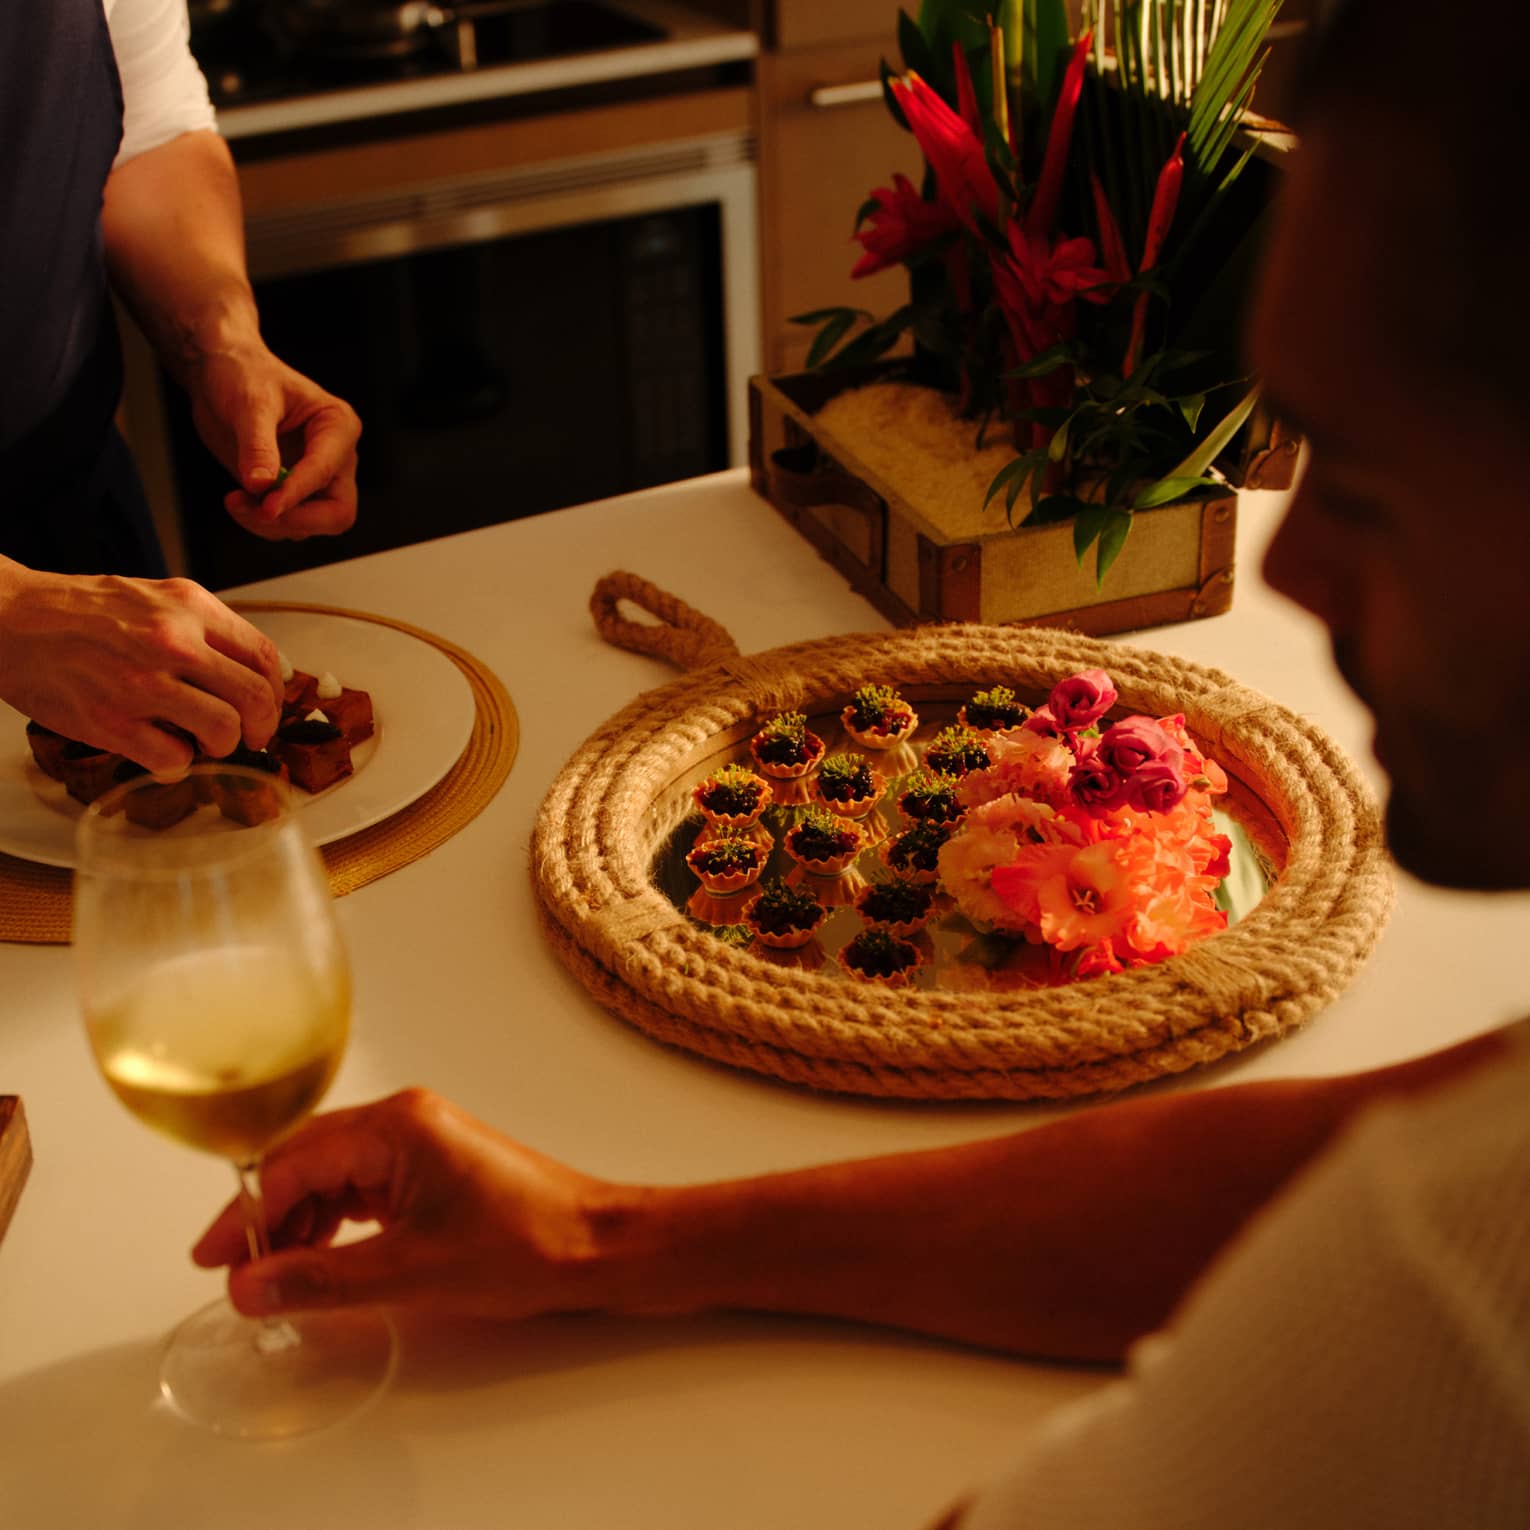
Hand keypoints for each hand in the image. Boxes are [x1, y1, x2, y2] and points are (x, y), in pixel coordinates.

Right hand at [0, 564, 280, 772]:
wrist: (9, 619)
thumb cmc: (80, 612)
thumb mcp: (155, 599)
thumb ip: (205, 630)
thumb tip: (254, 670)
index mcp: (190, 607)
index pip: (264, 656)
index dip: (276, 691)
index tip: (267, 706)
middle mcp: (173, 642)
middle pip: (256, 697)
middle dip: (261, 727)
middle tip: (248, 736)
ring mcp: (142, 683)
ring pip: (224, 730)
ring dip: (221, 746)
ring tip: (200, 741)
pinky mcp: (112, 721)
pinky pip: (174, 759)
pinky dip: (176, 764)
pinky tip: (161, 751)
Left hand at [186, 343, 360, 541]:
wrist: (220, 374)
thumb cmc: (243, 374)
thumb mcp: (250, 404)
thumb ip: (258, 446)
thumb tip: (262, 485)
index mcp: (338, 426)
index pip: (326, 471)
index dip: (297, 492)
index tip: (267, 506)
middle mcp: (335, 458)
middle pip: (336, 512)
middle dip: (296, 519)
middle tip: (257, 512)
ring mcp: (316, 480)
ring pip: (310, 525)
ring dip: (272, 523)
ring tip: (236, 501)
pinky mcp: (292, 493)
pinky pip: (286, 524)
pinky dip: (261, 522)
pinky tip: (239, 501)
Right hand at [193, 1090, 613, 1319]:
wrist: (595, 1244)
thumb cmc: (520, 1246)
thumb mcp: (409, 1271)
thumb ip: (321, 1278)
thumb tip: (248, 1288)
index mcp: (396, 1125)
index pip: (293, 1162)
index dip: (245, 1215)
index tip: (212, 1263)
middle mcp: (404, 1119)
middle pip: (308, 1159)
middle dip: (267, 1217)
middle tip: (236, 1275)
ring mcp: (421, 1139)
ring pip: (333, 1173)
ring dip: (300, 1221)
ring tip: (276, 1277)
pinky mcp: (434, 1163)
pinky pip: (363, 1184)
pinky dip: (335, 1219)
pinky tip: (322, 1256)